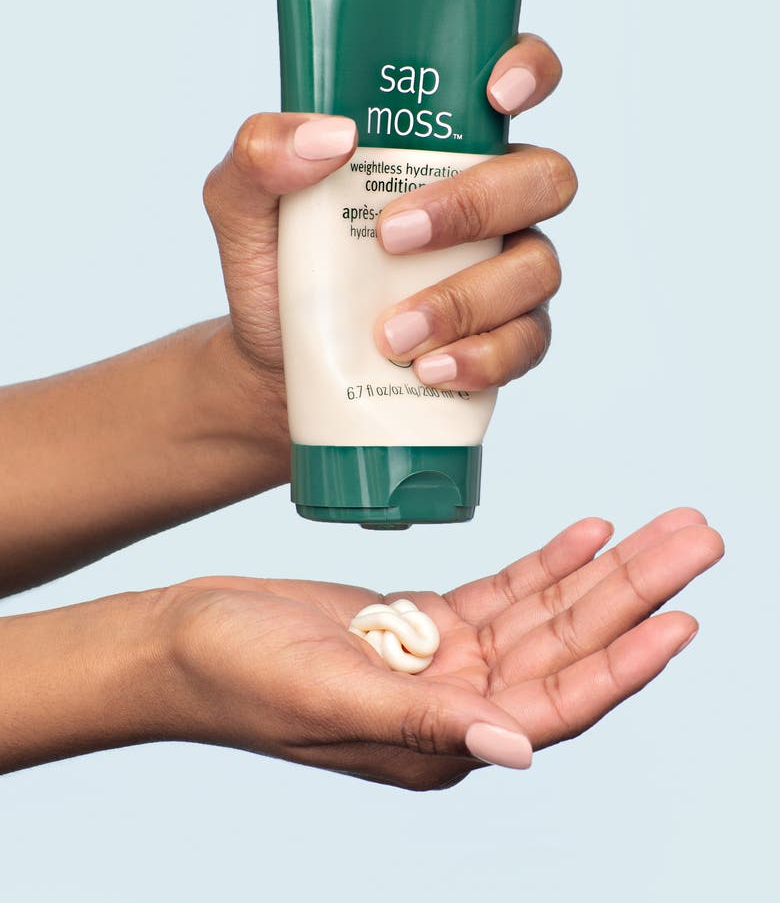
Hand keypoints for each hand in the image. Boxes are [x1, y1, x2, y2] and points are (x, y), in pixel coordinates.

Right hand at [161, 508, 722, 789]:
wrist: (181, 639)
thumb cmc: (236, 675)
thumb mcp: (328, 696)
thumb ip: (424, 721)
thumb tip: (517, 751)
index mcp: (441, 743)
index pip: (557, 704)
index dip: (624, 664)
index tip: (683, 617)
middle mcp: (457, 707)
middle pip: (570, 647)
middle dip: (638, 593)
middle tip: (699, 538)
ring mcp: (444, 662)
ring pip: (548, 613)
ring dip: (608, 570)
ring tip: (665, 524)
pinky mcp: (423, 623)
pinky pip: (506, 592)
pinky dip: (549, 562)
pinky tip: (588, 532)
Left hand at [203, 34, 572, 461]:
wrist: (277, 365)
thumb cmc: (278, 264)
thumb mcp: (241, 202)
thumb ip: (259, 152)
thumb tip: (328, 137)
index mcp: (442, 142)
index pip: (516, 78)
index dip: (529, 69)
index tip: (497, 93)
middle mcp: (492, 196)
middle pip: (545, 176)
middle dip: (476, 204)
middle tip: (391, 236)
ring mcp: (508, 267)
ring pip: (539, 266)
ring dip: (467, 298)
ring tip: (391, 332)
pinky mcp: (509, 336)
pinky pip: (528, 342)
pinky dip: (482, 357)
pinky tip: (427, 370)